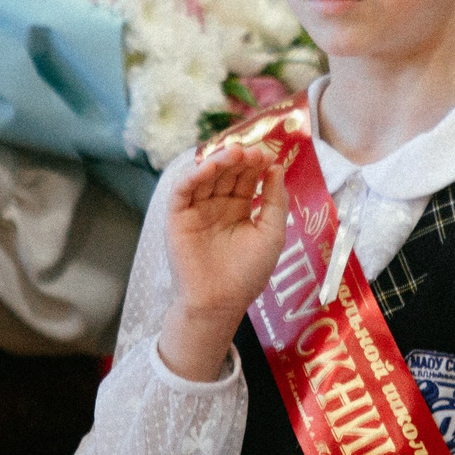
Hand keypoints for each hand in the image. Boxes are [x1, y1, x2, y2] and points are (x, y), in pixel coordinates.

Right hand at [156, 137, 288, 381]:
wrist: (220, 303)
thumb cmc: (248, 273)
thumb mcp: (271, 234)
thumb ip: (275, 201)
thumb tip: (277, 167)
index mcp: (238, 208)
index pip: (245, 177)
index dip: (255, 164)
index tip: (267, 155)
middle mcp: (216, 205)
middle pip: (226, 173)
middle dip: (239, 160)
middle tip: (251, 152)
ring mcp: (196, 209)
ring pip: (205, 176)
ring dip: (218, 162)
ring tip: (235, 154)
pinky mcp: (177, 217)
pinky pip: (182, 190)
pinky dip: (193, 176)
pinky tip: (209, 168)